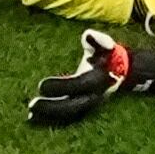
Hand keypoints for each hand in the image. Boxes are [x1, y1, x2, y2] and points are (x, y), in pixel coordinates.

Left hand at [27, 26, 154, 126]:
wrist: (124, 71)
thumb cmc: (108, 55)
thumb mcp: (103, 44)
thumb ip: (95, 38)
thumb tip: (88, 35)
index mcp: (97, 79)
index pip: (77, 85)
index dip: (60, 86)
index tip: (41, 85)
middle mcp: (94, 96)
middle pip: (71, 106)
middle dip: (51, 108)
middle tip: (31, 105)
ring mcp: (90, 104)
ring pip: (69, 116)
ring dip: (50, 117)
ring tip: (30, 116)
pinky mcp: (84, 109)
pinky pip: (68, 117)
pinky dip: (52, 119)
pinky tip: (35, 119)